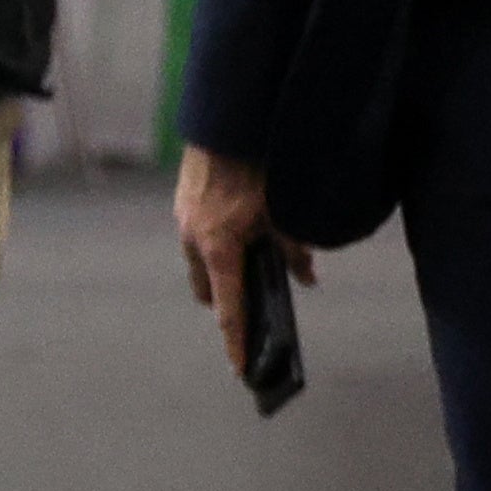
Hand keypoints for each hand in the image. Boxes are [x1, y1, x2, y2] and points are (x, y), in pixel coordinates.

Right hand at [171, 144, 316, 379]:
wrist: (230, 123)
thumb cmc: (259, 168)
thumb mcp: (285, 213)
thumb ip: (295, 250)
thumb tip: (307, 279)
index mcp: (218, 248)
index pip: (228, 308)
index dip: (235, 341)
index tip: (238, 368)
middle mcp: (192, 239)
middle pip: (206, 290)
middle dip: (224, 300)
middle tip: (250, 299)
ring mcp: (183, 220)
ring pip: (199, 262)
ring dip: (219, 269)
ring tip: (248, 255)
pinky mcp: (183, 202)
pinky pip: (196, 237)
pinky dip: (214, 243)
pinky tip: (238, 224)